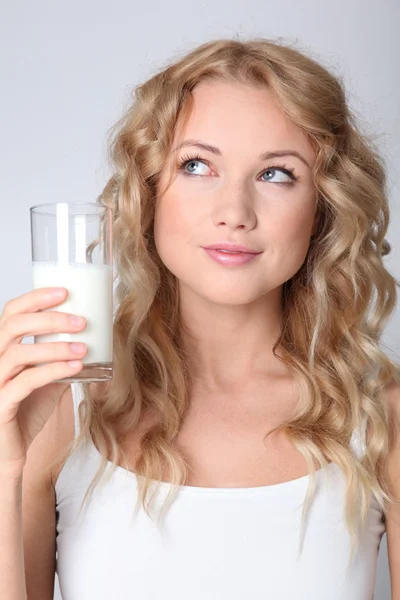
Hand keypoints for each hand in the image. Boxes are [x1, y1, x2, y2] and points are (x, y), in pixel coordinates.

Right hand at [0, 288, 86, 480]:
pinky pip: (26, 382)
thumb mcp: (49, 378)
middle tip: (81, 321)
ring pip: (18, 353)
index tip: (65, 291)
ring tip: (84, 346)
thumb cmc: (27, 410)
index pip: (11, 312)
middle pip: (13, 326)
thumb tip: (93, 339)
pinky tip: (76, 368)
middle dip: (49, 318)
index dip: (35, 298)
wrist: (10, 450)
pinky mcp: (0, 404)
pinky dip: (53, 371)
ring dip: (55, 347)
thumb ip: (62, 358)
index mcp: (3, 348)